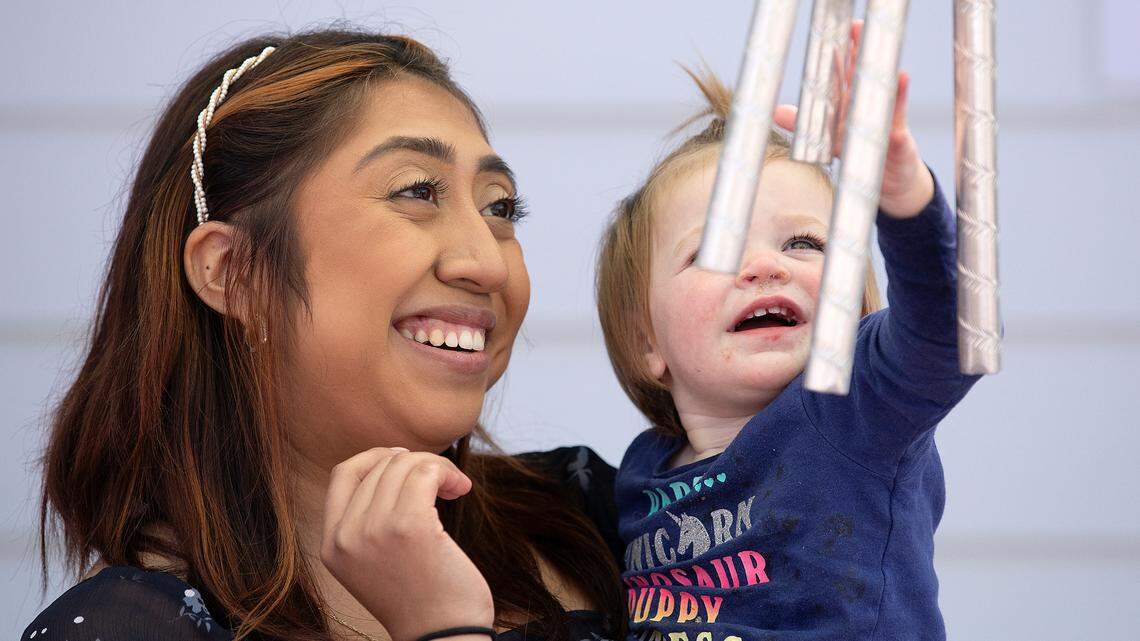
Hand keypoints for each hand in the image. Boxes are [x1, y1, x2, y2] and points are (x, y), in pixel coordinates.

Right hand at [320, 447, 493, 640]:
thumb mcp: (373, 562)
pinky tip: (460, 489)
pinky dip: (447, 472)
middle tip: (443, 481)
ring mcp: (376, 530)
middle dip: (416, 462)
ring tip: (455, 487)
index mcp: (331, 545)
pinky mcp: (411, 527)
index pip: (343, 474)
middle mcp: (347, 536)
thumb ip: (367, 522)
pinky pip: (426, 473)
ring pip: (405, 464)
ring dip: (437, 467)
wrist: (442, 636)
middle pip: (380, 466)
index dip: (375, 457)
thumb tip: (393, 464)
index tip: (405, 461)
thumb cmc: (420, 598)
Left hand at [773, 19, 933, 217]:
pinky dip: (898, 101)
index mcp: (850, 104)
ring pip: (883, 92)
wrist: (891, 181)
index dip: (838, 55)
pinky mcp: (898, 139)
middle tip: (855, 29)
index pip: (843, 75)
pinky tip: (901, 80)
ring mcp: (886, 119)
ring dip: (882, 71)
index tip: (831, 35)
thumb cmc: (860, 153)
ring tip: (880, 53)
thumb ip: (805, 126)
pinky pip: (897, 119)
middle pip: (864, 75)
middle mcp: (868, 106)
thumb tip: (777, 113)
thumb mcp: (830, 140)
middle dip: (860, 52)